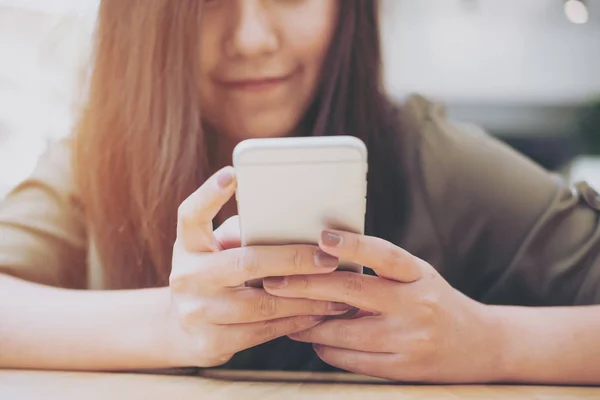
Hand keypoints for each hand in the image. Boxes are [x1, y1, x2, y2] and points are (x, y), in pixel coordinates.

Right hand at [166, 168, 352, 367]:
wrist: (180, 330)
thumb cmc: (213, 276)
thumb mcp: (216, 250)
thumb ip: (244, 234)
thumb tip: (296, 223)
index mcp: (189, 245)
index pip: (191, 214)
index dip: (210, 194)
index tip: (233, 173)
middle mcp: (187, 276)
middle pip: (244, 262)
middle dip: (293, 260)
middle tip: (328, 258)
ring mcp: (197, 312)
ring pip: (262, 304)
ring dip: (305, 298)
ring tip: (338, 293)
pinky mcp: (211, 342)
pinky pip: (264, 331)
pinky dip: (296, 321)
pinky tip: (319, 313)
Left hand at [263, 230, 503, 382]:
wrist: (482, 345)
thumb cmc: (437, 301)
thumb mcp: (417, 276)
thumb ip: (379, 271)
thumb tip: (321, 265)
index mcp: (419, 274)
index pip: (383, 254)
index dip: (352, 244)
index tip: (320, 238)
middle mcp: (416, 305)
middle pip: (351, 293)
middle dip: (305, 287)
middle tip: (273, 281)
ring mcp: (408, 340)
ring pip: (342, 332)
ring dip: (308, 323)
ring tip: (286, 313)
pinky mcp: (401, 368)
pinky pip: (349, 359)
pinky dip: (325, 347)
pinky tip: (314, 338)